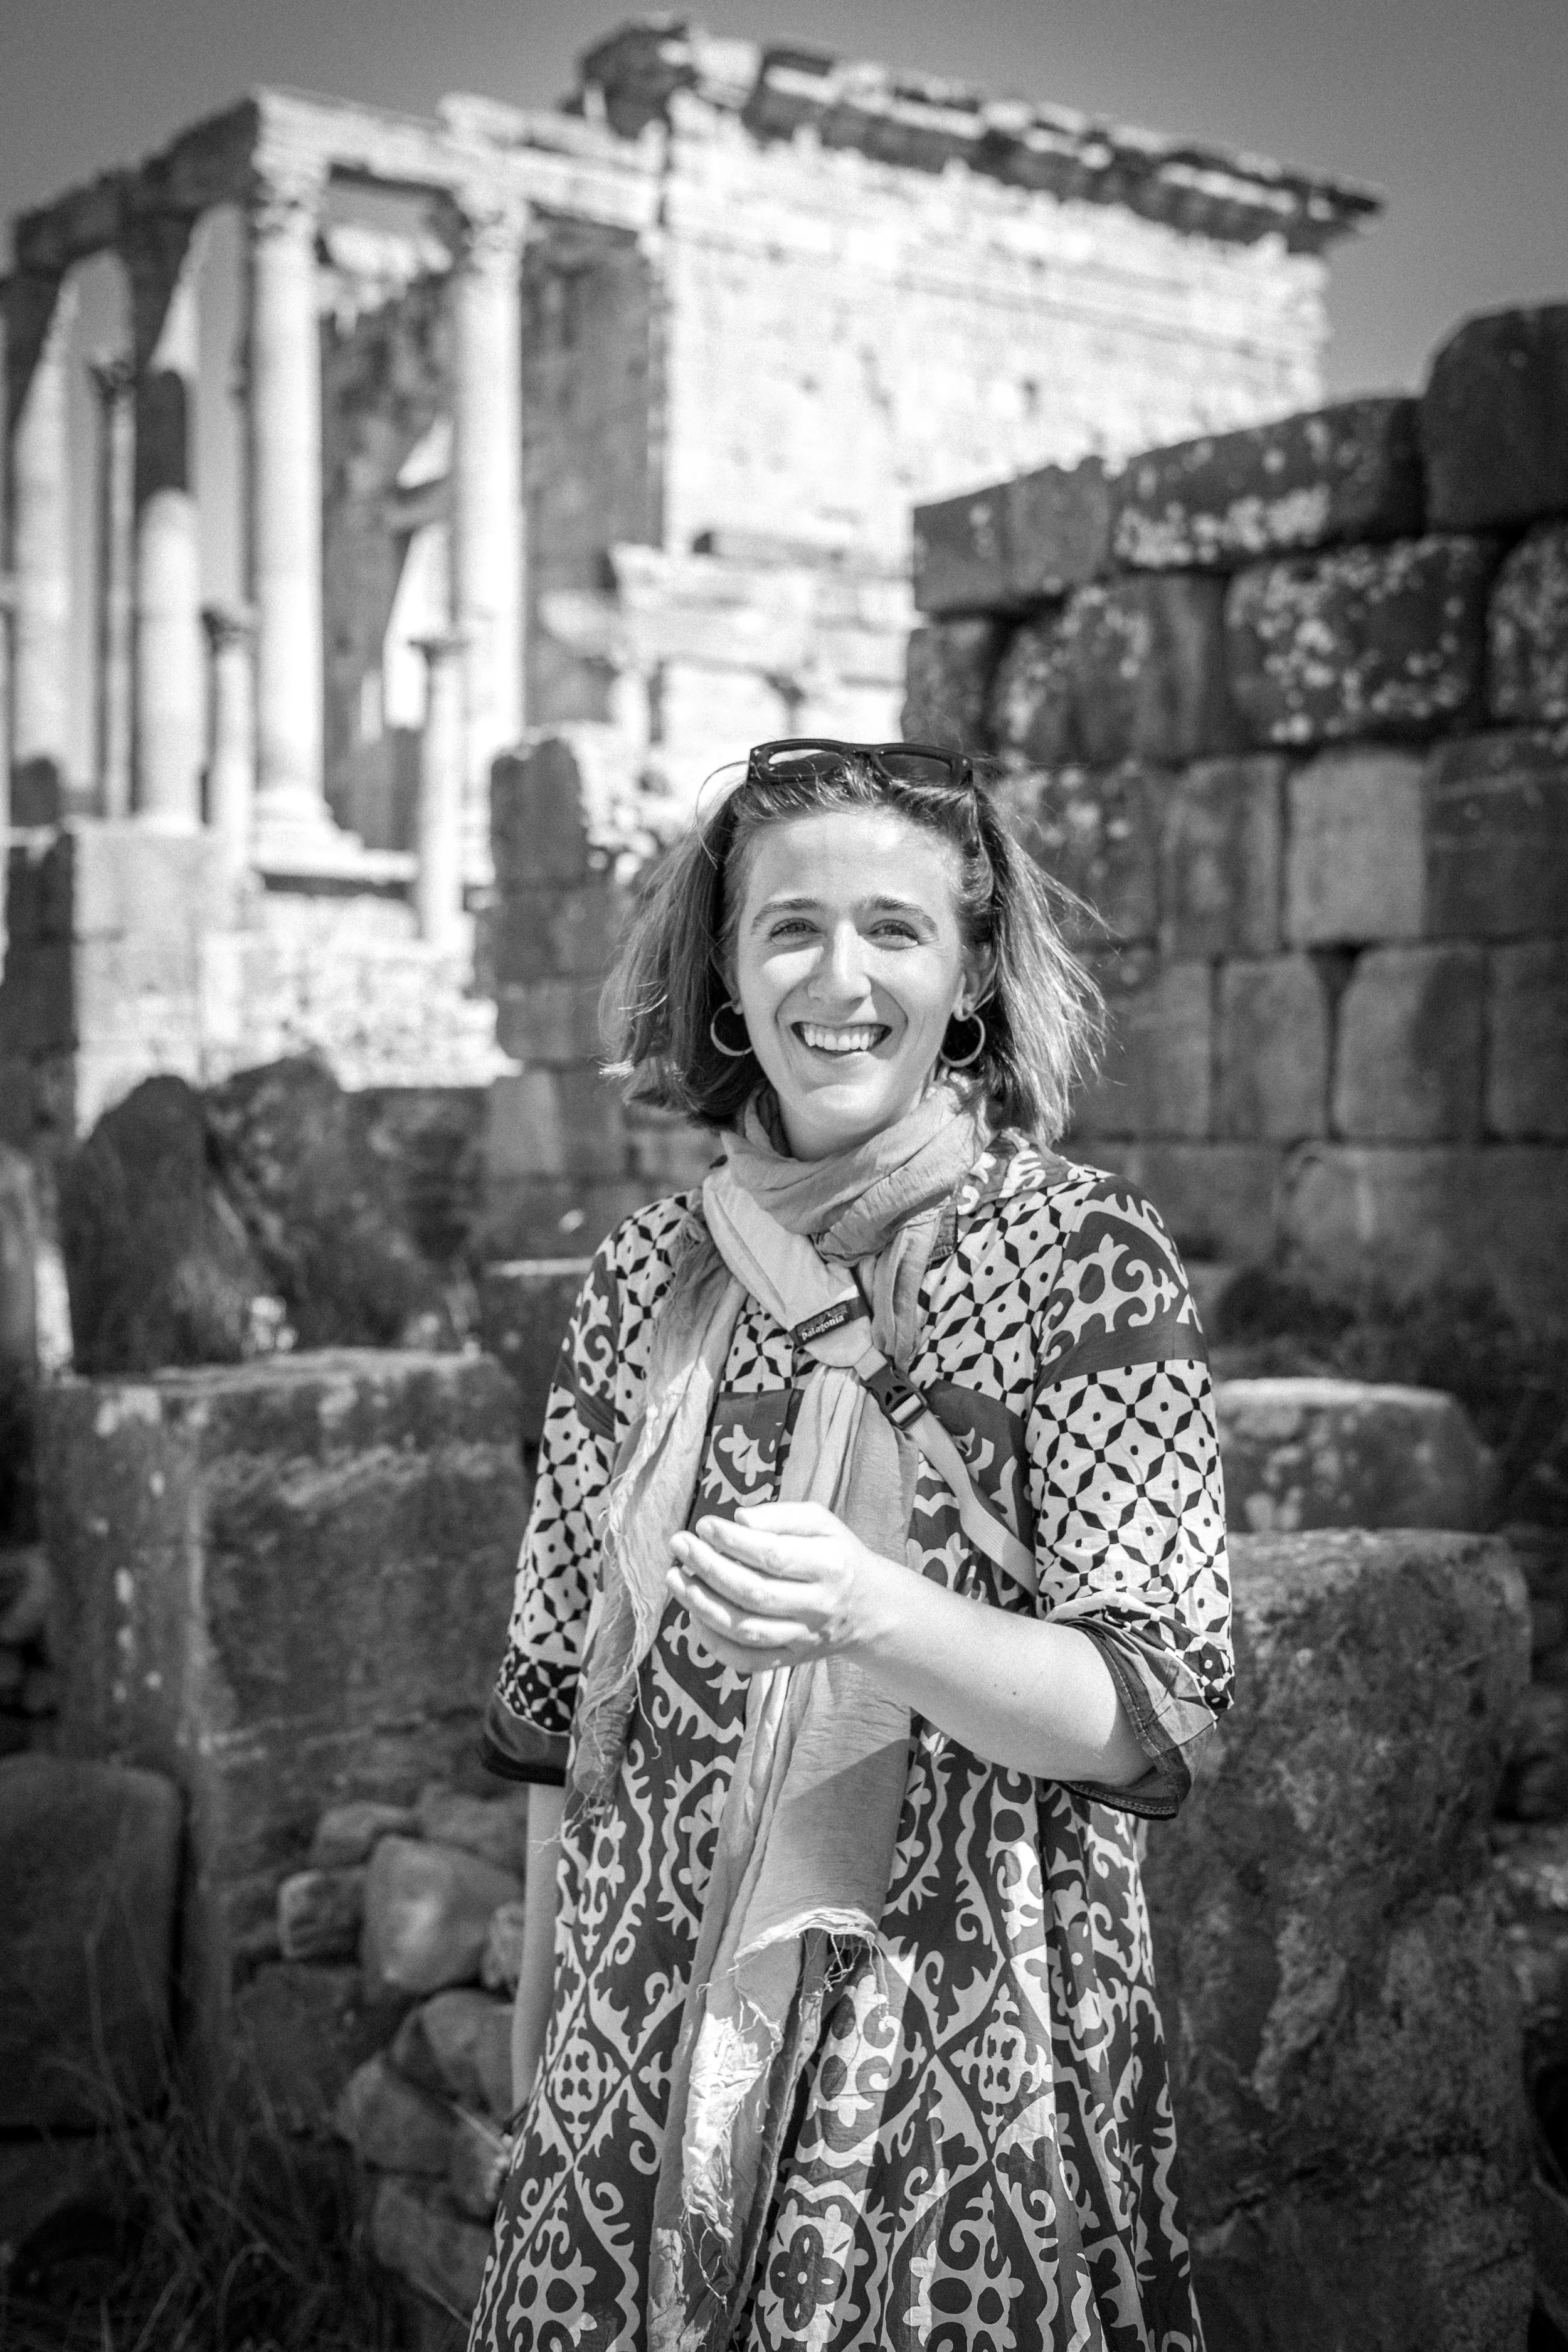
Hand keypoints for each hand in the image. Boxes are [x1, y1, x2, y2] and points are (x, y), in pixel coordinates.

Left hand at [666, 1502, 890, 1676]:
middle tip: (679, 1545)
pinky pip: (748, 1661)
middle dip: (708, 1568)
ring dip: (702, 1604)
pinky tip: (694, 1616)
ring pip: (746, 1629)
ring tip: (675, 1578)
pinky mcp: (791, 1660)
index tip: (703, 1525)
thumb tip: (739, 1519)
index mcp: (830, 1566)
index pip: (773, 1556)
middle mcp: (818, 1606)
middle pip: (754, 1593)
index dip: (733, 1541)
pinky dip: (716, 1643)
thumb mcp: (822, 1522)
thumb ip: (782, 1516)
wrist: (869, 1607)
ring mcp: (803, 1638)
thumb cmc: (836, 1554)